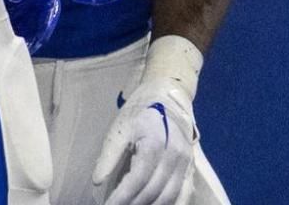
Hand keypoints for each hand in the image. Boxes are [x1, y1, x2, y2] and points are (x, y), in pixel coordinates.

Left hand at [0, 0, 60, 50]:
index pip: (50, 12)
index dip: (43, 28)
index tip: (35, 42)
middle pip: (36, 21)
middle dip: (28, 36)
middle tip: (17, 52)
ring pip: (23, 21)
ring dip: (16, 33)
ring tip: (4, 49)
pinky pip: (10, 16)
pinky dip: (5, 26)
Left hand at [91, 76, 197, 204]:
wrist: (168, 94)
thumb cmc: (140, 111)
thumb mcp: (120, 128)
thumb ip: (109, 155)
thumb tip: (98, 181)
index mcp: (155, 144)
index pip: (137, 180)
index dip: (121, 198)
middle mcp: (174, 155)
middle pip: (153, 192)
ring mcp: (186, 162)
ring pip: (169, 197)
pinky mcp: (190, 166)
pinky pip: (183, 194)